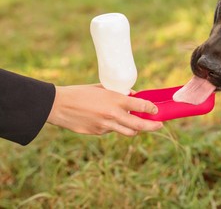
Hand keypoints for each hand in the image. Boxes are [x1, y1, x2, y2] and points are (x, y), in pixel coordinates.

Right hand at [47, 84, 162, 135]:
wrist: (58, 105)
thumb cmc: (80, 93)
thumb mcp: (101, 88)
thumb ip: (118, 93)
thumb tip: (133, 95)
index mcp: (116, 100)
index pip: (141, 106)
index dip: (152, 109)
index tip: (156, 110)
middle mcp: (113, 115)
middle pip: (140, 125)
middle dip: (153, 126)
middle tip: (160, 125)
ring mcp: (105, 126)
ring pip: (128, 132)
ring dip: (135, 129)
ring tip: (138, 125)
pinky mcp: (97, 133)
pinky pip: (112, 131)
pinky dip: (115, 127)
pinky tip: (108, 119)